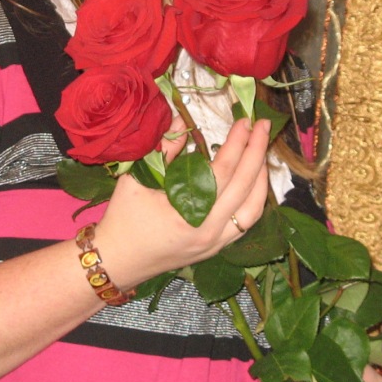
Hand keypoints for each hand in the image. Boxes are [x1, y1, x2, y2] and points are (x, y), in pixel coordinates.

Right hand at [92, 116, 271, 282]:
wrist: (117, 260)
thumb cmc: (122, 219)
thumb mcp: (136, 179)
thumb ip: (163, 149)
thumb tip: (181, 121)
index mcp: (187, 213)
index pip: (223, 171)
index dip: (237, 143)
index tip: (245, 121)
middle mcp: (208, 231)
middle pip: (245, 187)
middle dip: (257, 152)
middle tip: (263, 126)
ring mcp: (215, 243)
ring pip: (253, 209)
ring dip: (261, 178)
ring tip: (261, 151)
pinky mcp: (216, 248)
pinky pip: (246, 223)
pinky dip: (255, 200)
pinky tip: (254, 181)